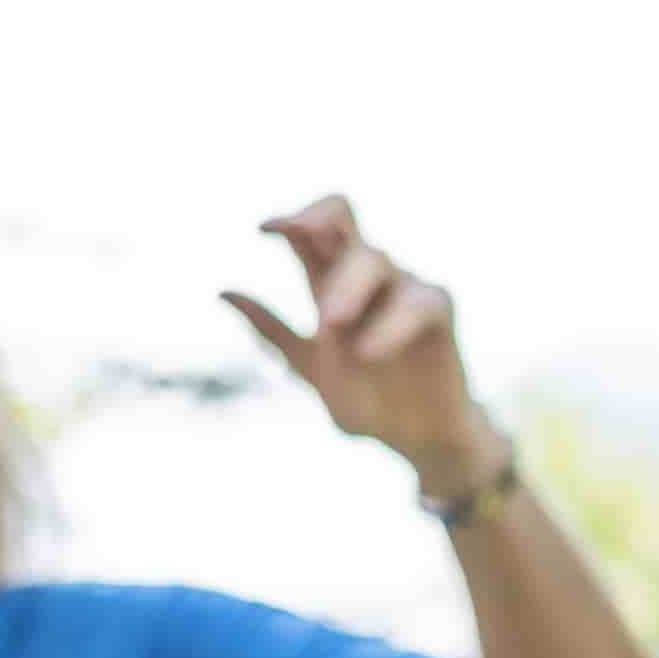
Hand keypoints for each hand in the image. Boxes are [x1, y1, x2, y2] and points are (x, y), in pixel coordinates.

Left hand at [221, 196, 490, 498]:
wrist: (415, 439)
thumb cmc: (367, 399)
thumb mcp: (308, 368)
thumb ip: (272, 331)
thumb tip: (222, 291)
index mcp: (330, 282)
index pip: (314, 226)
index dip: (292, 217)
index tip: (265, 230)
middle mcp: (366, 277)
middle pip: (342, 219)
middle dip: (316, 229)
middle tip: (291, 252)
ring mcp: (403, 289)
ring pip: (374, 258)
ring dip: (348, 286)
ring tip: (330, 324)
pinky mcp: (436, 313)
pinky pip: (417, 302)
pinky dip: (391, 324)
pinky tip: (367, 352)